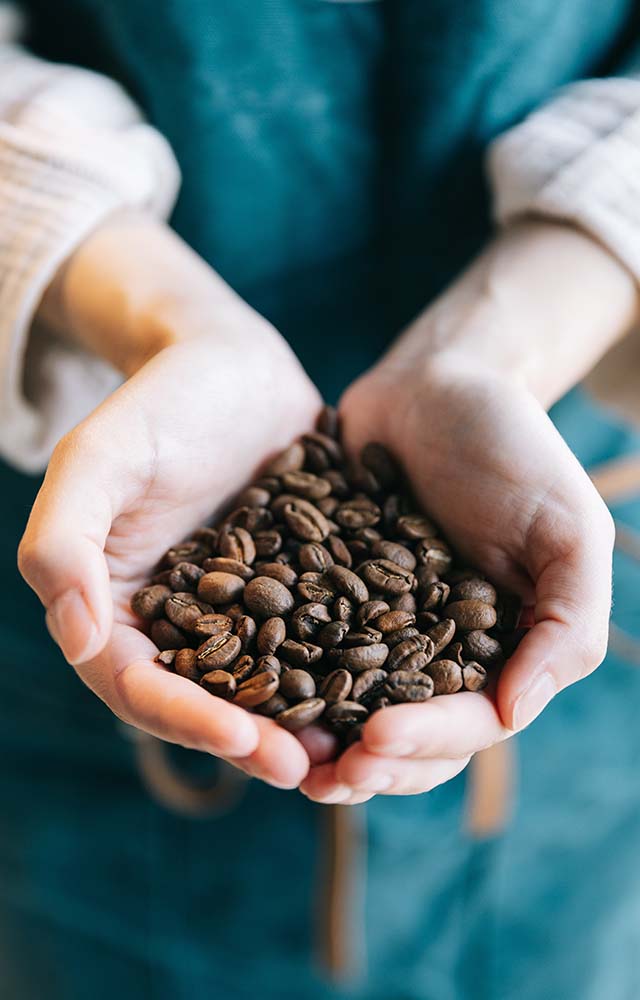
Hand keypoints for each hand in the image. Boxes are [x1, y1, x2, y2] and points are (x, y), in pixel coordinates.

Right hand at [19, 216, 324, 788]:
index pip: (138, 684)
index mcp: (118, 606)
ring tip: (352, 751)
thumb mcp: (99, 458)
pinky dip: (343, 672)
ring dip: (303, 724)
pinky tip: (387, 691)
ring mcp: (241, 609)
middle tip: (309, 769)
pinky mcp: (294, 588)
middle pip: (206, 701)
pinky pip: (315, 641)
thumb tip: (78, 639)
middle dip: (253, 741)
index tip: (242, 740)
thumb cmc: (158, 401)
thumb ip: (65, 542)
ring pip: (266, 684)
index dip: (185, 719)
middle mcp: (179, 620)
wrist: (232, 363)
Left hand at [301, 221, 626, 804]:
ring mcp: (379, 626)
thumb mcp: (567, 529)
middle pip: (407, 736)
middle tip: (320, 772)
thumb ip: (567, 623)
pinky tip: (246, 691)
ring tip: (278, 753)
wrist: (436, 381)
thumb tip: (513, 713)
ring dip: (319, 741)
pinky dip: (281, 677)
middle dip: (368, 763)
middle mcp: (439, 650)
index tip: (376, 738)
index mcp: (502, 649)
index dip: (426, 742)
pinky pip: (303, 648)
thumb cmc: (514, 447)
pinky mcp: (326, 594)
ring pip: (351, 709)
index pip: (470, 722)